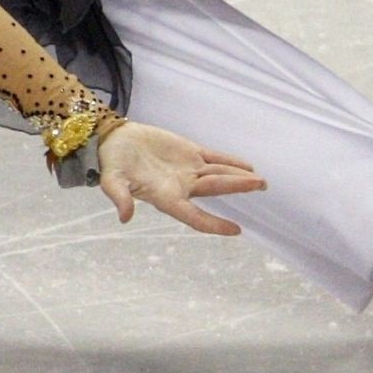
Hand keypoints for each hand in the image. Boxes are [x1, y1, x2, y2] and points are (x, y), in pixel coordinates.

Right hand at [95, 121, 265, 234]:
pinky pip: (214, 158)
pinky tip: (247, 166)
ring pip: (218, 173)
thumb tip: (124, 218)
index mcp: (165, 197)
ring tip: (261, 180)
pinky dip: (230, 162)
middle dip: (237, 187)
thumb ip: (119, 198)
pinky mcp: (189, 153)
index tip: (236, 231)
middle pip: (214, 188)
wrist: (115, 141)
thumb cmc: (112, 163)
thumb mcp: (112, 181)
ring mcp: (188, 170)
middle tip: (260, 186)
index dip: (214, 224)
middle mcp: (181, 187)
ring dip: (239, 176)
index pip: (194, 216)